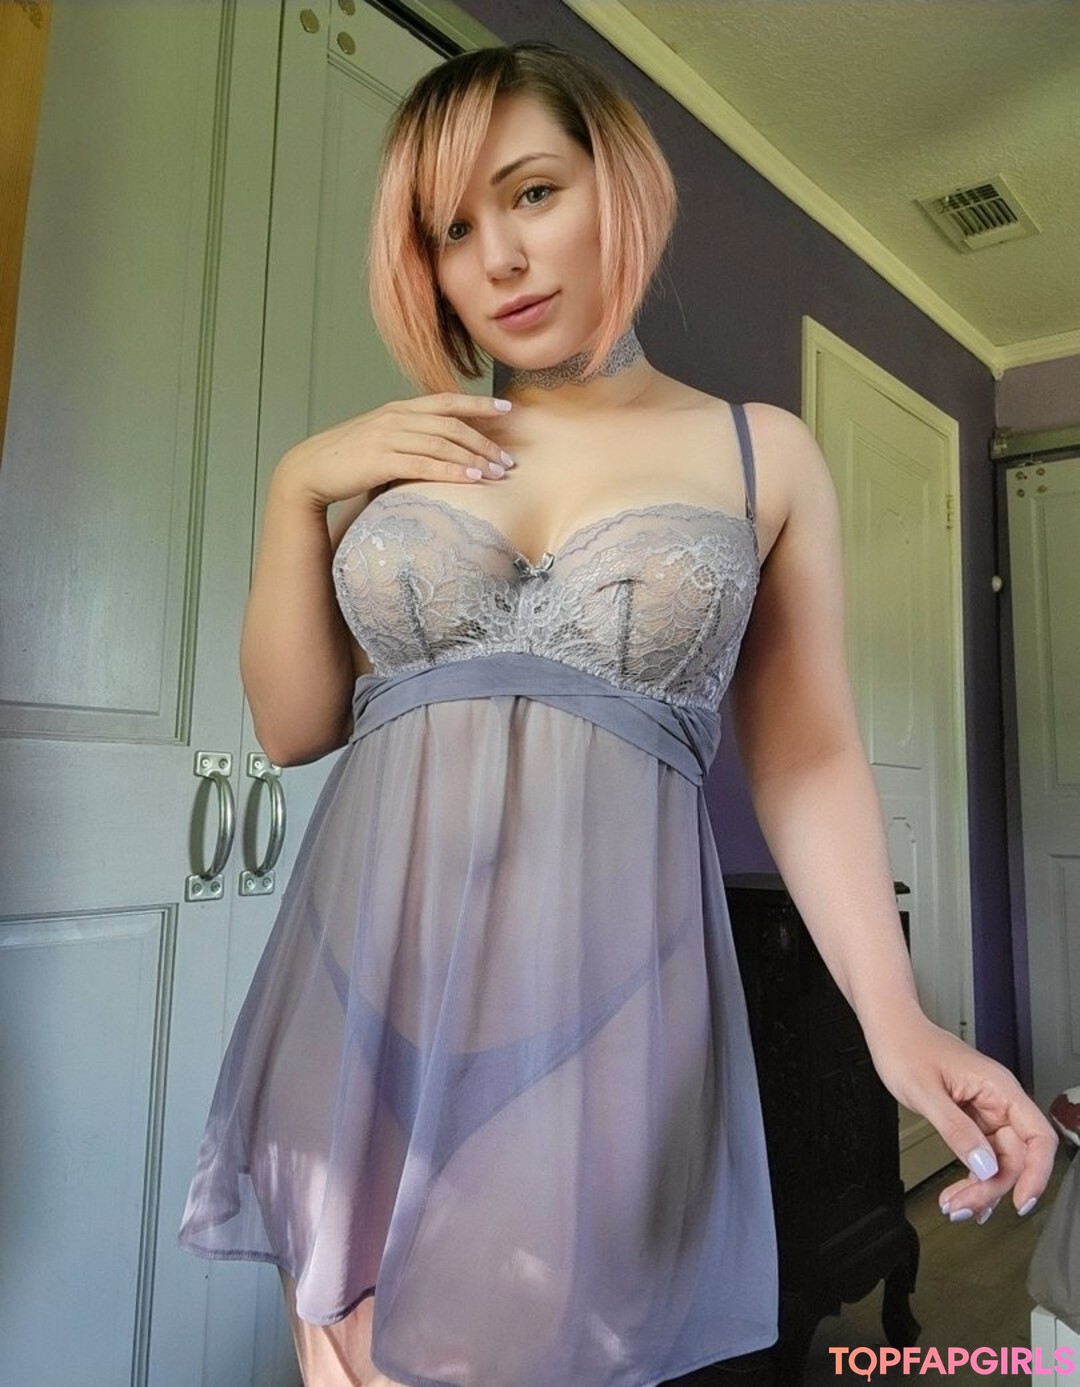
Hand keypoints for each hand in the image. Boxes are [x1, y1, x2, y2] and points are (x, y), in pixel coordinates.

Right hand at [275, 393, 514, 508]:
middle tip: (508, 460)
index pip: (447, 401)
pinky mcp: (381, 460)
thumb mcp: (380, 439)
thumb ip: (408, 439)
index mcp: (398, 409)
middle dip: (485, 441)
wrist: (309, 470)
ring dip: (474, 458)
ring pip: (443, 444)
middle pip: (452, 425)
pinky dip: (452, 471)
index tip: (508, 409)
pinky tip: (471, 479)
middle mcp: (396, 418)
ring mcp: (388, 437)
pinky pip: (425, 464)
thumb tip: (437, 450)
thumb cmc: (347, 460)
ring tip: (497, 473)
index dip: (479, 404)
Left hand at [867, 1013, 1057, 1223]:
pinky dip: (972, 1177)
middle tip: (963, 1207)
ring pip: (998, 1160)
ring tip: (954, 1206)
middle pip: (1015, 1156)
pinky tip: (962, 1195)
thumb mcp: (925, 1092)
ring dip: (980, 1188)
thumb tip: (985, 1166)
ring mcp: (985, 1110)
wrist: (889, 1030)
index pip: (1038, 1136)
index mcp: (998, 1087)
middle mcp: (997, 1100)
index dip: (1037, 1173)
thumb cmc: (906, 1047)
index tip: (1020, 1201)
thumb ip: (957, 1130)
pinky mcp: (970, 1118)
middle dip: (992, 1187)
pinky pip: (982, 1154)